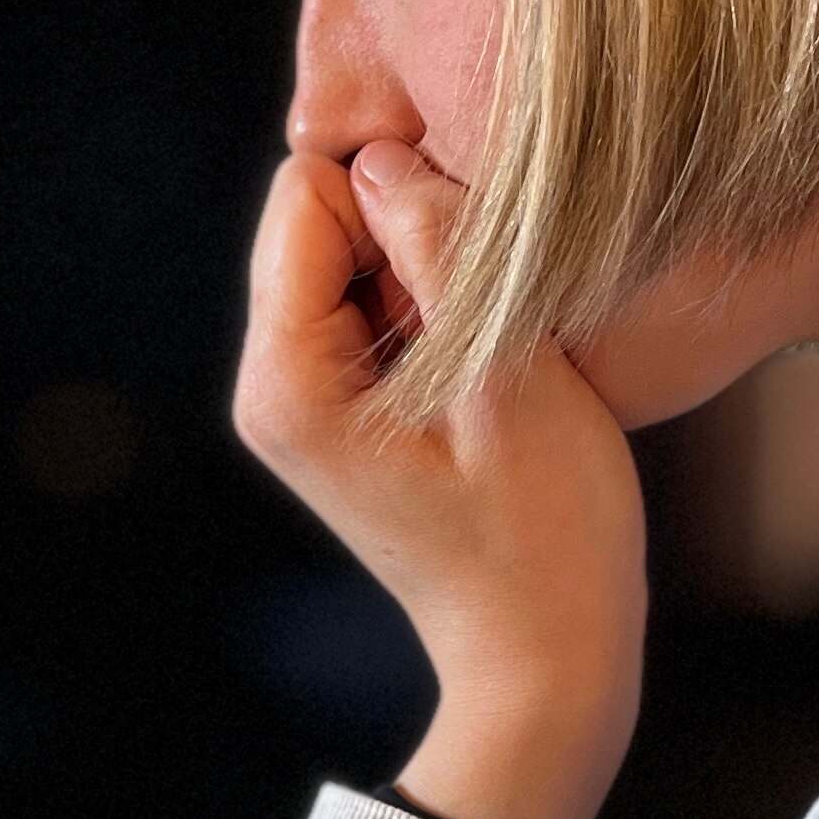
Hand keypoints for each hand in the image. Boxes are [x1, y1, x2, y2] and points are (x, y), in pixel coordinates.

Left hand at [232, 141, 646, 818]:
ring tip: (498, 353)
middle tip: (496, 314)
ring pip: (360, 256)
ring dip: (435, 277)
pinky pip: (383, 305)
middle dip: (411, 232)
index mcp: (288, 378)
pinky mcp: (347, 410)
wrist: (546, 660)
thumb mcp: (510, 380)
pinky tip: (491, 369)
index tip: (480, 258)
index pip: (308, 195)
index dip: (400, 195)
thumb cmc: (545, 539)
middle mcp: (272, 384)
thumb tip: (389, 157)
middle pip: (323, 219)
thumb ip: (443, 256)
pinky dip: (440, 312)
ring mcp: (306, 399)